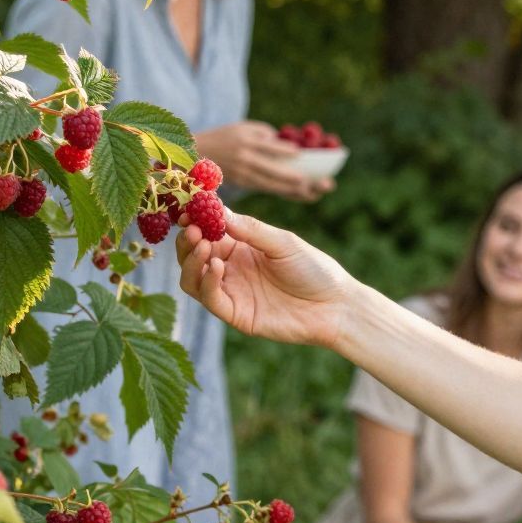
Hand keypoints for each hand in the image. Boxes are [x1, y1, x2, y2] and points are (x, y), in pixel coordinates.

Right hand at [177, 209, 352, 345]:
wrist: (334, 306)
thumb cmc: (313, 269)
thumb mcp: (283, 242)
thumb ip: (250, 229)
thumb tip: (217, 208)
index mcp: (239, 245)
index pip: (206, 230)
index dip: (193, 219)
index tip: (187, 209)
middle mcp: (230, 268)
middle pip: (192, 254)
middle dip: (187, 240)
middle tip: (192, 228)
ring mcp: (231, 291)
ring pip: (191, 278)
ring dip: (190, 261)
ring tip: (203, 245)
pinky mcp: (235, 314)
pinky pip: (210, 298)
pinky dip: (206, 281)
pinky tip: (216, 266)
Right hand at [195, 120, 332, 200]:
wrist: (196, 155)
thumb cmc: (226, 137)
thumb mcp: (243, 128)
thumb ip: (265, 134)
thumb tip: (291, 148)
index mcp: (244, 140)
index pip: (268, 147)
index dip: (284, 151)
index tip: (301, 155)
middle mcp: (244, 159)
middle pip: (275, 171)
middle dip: (299, 177)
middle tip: (321, 182)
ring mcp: (244, 174)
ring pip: (274, 185)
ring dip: (297, 190)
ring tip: (317, 192)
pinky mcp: (244, 184)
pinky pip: (270, 189)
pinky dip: (287, 191)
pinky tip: (304, 194)